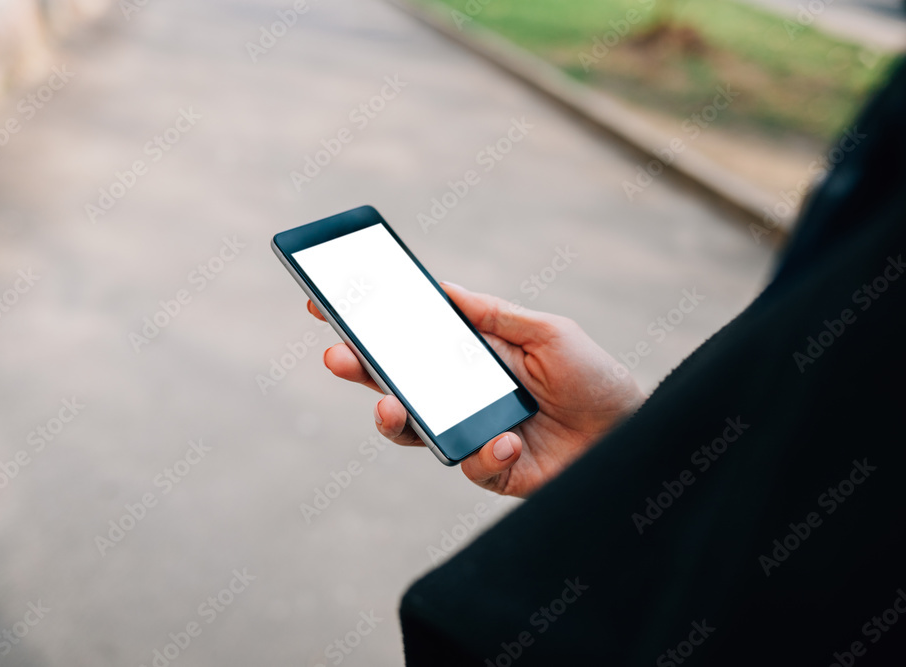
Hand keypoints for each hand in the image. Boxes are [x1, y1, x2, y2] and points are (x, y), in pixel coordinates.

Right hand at [307, 282, 644, 497]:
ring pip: (413, 433)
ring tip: (390, 409)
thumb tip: (441, 287)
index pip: (407, 341)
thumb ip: (491, 314)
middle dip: (360, 370)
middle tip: (337, 356)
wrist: (632, 432)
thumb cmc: (592, 376)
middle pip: (395, 385)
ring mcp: (471, 434)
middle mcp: (461, 396)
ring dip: (395, 421)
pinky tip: (510, 441)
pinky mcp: (490, 471)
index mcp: (468, 357)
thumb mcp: (545, 330)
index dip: (366, 327)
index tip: (324, 305)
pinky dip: (486, 454)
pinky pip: (469, 466)